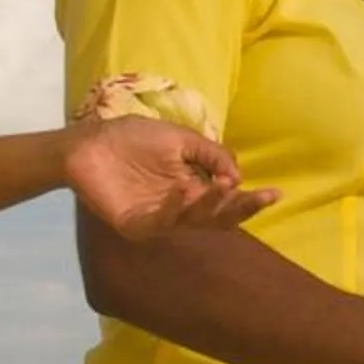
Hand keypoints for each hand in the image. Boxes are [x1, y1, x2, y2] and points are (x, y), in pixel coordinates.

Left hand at [64, 117, 274, 241]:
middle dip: (240, 209)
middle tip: (261, 197)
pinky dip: (174, 207)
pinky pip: (160, 222)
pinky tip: (184, 190)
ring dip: (210, 204)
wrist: (88, 142)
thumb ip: (211, 154)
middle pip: (216, 219)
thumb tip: (238, 175)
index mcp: (191, 190)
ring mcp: (157, 219)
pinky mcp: (134, 225)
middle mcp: (178, 209)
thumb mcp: (180, 139)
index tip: (275, 193)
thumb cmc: (132, 138)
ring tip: (222, 185)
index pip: (226, 202)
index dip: (249, 200)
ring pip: (192, 221)